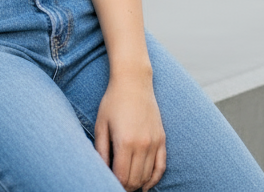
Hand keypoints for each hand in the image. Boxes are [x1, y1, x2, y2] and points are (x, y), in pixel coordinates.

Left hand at [94, 74, 166, 190]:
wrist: (134, 81)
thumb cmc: (113, 101)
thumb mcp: (101, 125)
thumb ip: (101, 151)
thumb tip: (102, 171)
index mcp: (125, 142)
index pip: (122, 177)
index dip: (114, 184)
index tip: (108, 182)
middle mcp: (143, 144)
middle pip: (135, 179)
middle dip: (125, 186)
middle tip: (115, 184)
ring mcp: (154, 142)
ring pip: (148, 175)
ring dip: (137, 184)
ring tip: (127, 184)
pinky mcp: (162, 139)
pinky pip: (161, 166)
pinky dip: (154, 179)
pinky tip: (146, 186)